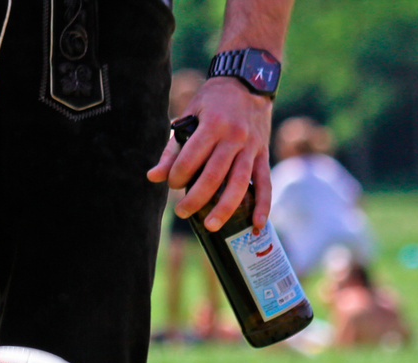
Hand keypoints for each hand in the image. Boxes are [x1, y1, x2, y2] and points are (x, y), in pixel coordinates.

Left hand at [148, 78, 272, 231]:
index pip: (190, 159)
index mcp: (213, 125)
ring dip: (224, 208)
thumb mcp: (189, 116)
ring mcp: (251, 147)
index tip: (172, 183)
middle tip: (181, 212)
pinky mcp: (263, 155)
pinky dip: (263, 205)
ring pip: (239, 184)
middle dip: (195, 199)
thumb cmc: (213, 102)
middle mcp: (234, 137)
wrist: (248, 80)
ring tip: (210, 226)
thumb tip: (152, 177)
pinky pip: (265, 183)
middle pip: (213, 176)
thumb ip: (172, 149)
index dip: (176, 176)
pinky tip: (256, 224)